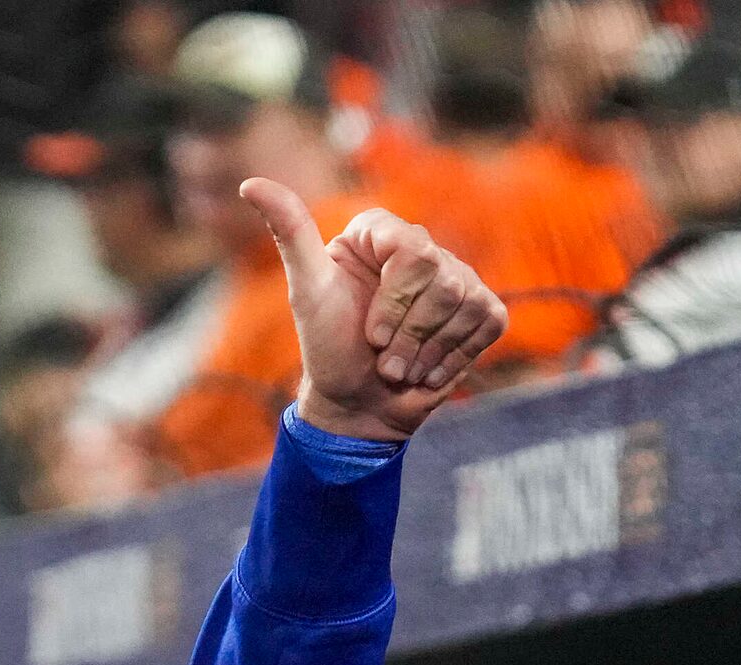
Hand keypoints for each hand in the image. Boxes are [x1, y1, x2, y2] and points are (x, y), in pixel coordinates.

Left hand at [242, 180, 506, 442]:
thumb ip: (290, 233)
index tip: (370, 333)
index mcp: (379, 231)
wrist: (357, 404)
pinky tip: (428, 369)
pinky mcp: (483, 309)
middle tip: (383, 355)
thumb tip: (251, 184)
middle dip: (409, 334)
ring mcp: (458, 277)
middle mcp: (422, 247)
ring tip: (400, 367)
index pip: (413, 250)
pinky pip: (488, 321)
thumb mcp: (307, 292)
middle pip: (443, 281)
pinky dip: (454, 357)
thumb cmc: (329, 348)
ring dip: (427, 352)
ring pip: (467, 304)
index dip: (395, 301)